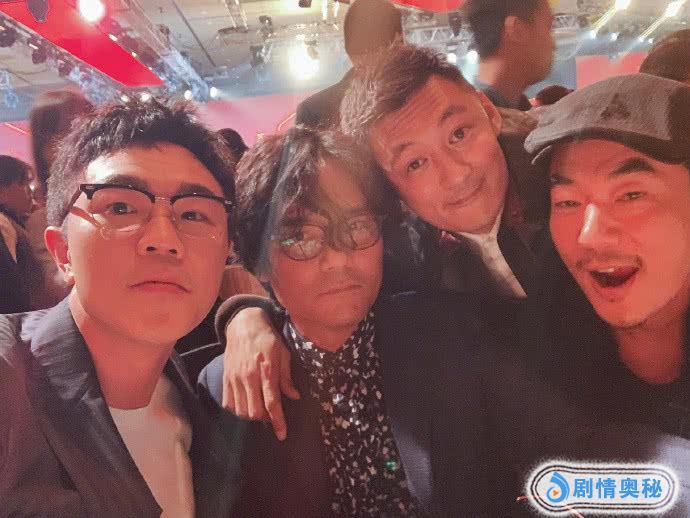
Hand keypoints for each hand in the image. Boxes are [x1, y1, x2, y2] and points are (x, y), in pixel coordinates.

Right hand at [223, 307, 299, 439]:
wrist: (243, 325)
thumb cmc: (268, 339)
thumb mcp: (283, 354)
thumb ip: (287, 377)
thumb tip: (294, 397)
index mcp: (266, 371)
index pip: (272, 403)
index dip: (278, 421)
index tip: (282, 435)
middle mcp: (249, 377)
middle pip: (255, 412)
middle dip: (265, 419)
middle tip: (272, 414)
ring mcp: (235, 378)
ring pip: (241, 410)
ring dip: (252, 415)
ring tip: (260, 409)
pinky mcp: (226, 378)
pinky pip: (229, 403)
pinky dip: (237, 409)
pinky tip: (246, 404)